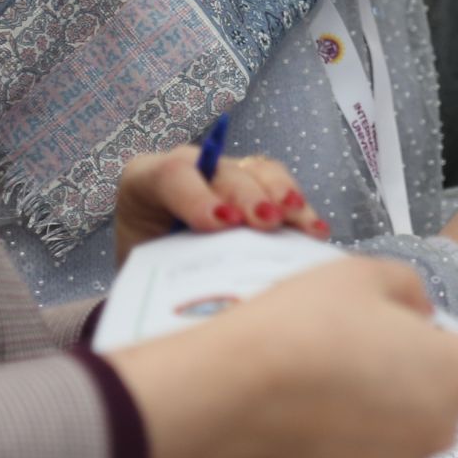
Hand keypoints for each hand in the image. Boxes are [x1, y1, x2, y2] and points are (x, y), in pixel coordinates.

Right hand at [108, 256, 457, 457]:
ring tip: (331, 385)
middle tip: (363, 356)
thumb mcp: (369, 273)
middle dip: (413, 386)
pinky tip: (312, 416)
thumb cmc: (307, 324)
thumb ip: (411, 290)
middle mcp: (439, 431)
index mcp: (457, 375)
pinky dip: (346, 447)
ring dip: (380, 419)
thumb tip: (419, 312)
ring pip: (401, 440)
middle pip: (440, 407)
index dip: (446, 352)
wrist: (239, 385)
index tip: (412, 341)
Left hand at [112, 145, 329, 266]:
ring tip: (301, 222)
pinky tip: (315, 232)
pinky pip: (283, 190)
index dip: (198, 196)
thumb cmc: (145, 270)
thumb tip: (204, 286)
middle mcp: (192, 170)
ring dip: (284, 196)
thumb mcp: (142, 266)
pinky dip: (301, 210)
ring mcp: (227, 177)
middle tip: (266, 222)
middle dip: (249, 196)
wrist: (153, 273)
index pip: (173, 174)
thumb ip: (165, 265)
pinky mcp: (256, 191)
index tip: (221, 222)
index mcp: (146, 182)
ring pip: (262, 173)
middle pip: (226, 172)